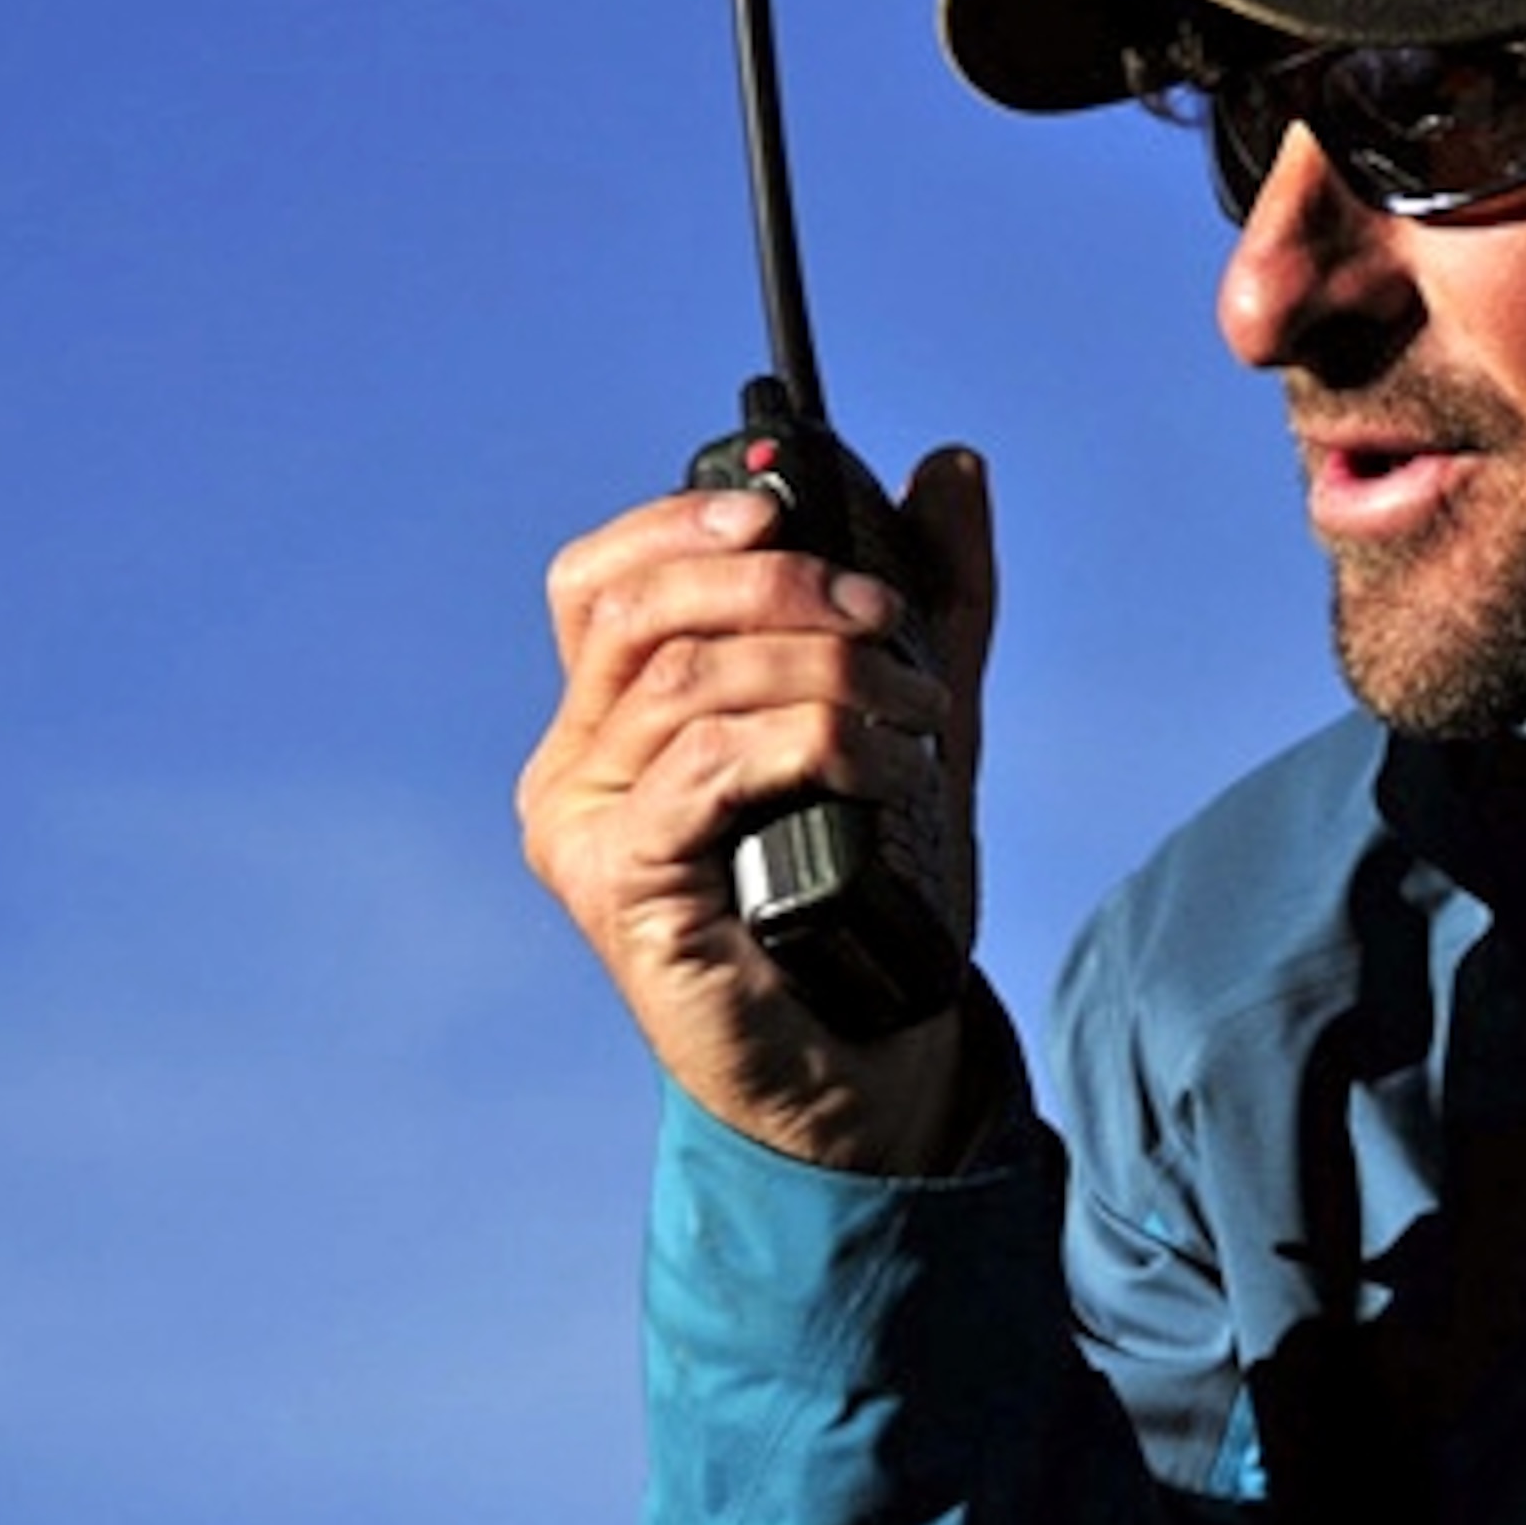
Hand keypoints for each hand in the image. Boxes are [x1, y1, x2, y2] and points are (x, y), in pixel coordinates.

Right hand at [518, 447, 996, 1172]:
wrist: (864, 1059)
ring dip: (822, 668)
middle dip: (778, 585)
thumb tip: (950, 466)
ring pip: (686, 682)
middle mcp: (575, 766)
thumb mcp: (914, 715)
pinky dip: (808, 740)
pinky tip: (877, 763)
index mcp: (615, 717)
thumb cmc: (866, 893)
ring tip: (915, 704)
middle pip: (640, 611)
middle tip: (886, 618)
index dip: (680, 522)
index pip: (602, 579)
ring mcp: (585, 829)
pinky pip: (707, 768)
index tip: (781, 507)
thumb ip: (932, 595)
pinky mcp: (619, 886)